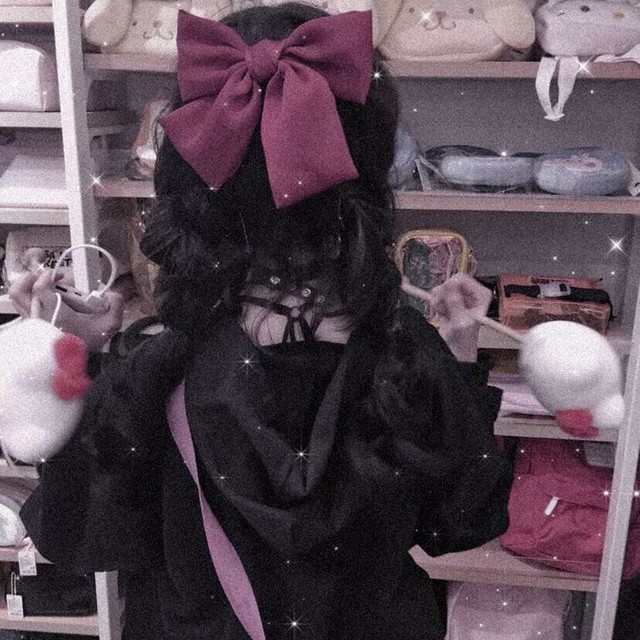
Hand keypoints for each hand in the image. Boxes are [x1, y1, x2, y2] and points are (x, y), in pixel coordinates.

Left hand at [9, 270, 123, 351]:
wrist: (77, 363)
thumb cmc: (90, 342)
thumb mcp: (109, 325)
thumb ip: (116, 306)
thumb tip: (112, 294)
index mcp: (55, 313)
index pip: (40, 288)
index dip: (48, 276)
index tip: (60, 276)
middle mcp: (39, 316)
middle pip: (20, 291)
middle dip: (31, 279)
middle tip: (46, 278)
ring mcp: (32, 321)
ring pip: (17, 299)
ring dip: (27, 287)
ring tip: (42, 284)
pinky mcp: (30, 326)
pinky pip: (22, 307)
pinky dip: (29, 298)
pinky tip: (44, 299)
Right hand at [428, 274, 491, 361]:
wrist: (456, 353)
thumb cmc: (464, 340)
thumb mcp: (461, 321)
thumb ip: (455, 302)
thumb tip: (450, 285)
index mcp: (480, 295)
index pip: (463, 279)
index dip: (450, 285)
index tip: (442, 294)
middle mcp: (472, 295)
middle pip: (451, 283)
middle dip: (441, 293)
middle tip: (437, 304)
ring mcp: (460, 299)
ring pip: (443, 289)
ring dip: (437, 299)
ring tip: (438, 311)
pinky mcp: (450, 304)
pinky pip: (438, 297)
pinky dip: (436, 304)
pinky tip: (439, 313)